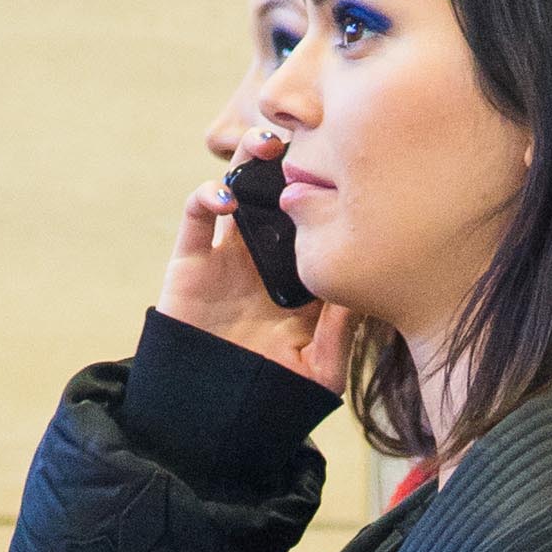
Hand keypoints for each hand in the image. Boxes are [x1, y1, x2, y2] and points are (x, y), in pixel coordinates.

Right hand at [158, 126, 354, 392]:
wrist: (211, 418)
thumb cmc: (270, 398)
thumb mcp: (319, 371)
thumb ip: (340, 332)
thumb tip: (360, 287)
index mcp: (301, 276)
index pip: (319, 221)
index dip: (332, 190)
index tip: (354, 165)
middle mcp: (266, 258)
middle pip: (281, 193)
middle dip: (294, 160)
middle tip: (312, 133)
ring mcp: (228, 256)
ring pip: (240, 189)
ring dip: (251, 159)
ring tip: (269, 143)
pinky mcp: (191, 261)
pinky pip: (196, 215)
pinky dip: (207, 195)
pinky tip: (226, 197)